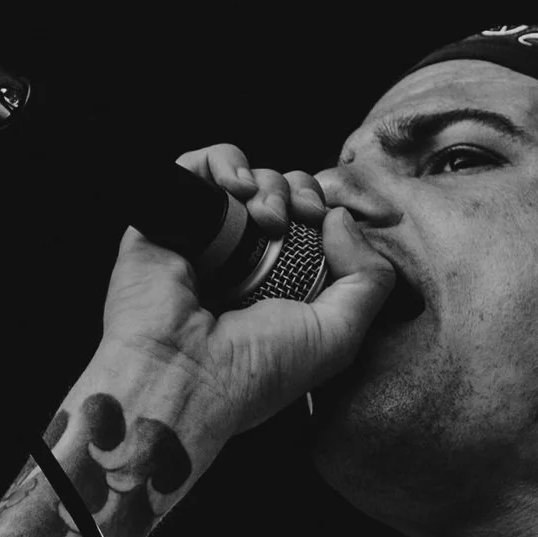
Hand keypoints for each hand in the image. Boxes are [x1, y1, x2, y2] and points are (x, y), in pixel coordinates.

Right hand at [95, 143, 397, 455]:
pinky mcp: (168, 218)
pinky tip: (237, 188)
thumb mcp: (338, 336)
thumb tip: (342, 217)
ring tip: (265, 218)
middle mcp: (244, 258)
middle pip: (287, 191)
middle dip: (305, 192)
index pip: (317, 221)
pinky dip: (226, 161)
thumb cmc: (255, 370)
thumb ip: (368, 279)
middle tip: (302, 217)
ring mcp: (206, 236)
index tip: (350, 219)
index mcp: (284, 283)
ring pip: (250, 176)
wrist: (183, 375)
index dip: (336, 208)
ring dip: (270, 184)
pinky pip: (199, 165)